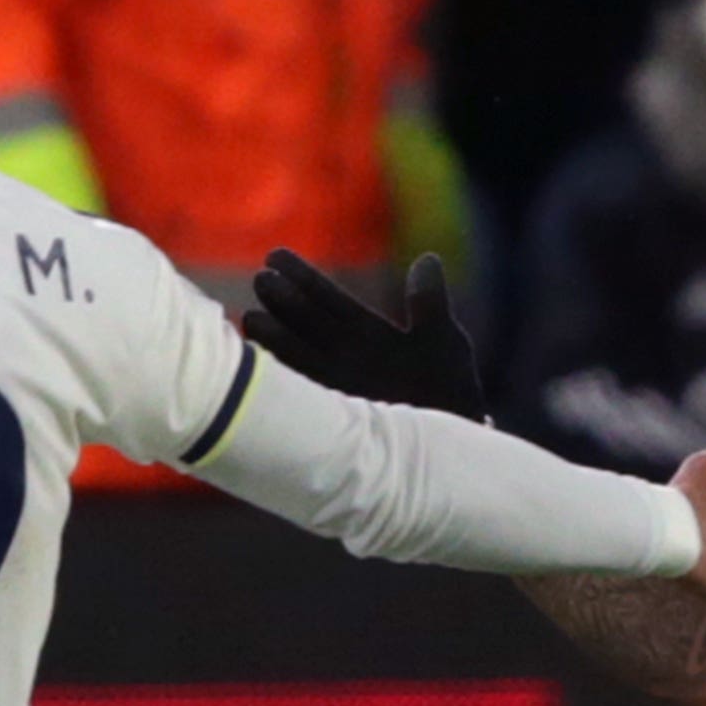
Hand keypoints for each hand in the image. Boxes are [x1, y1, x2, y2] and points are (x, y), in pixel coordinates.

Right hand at [245, 247, 491, 419]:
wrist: (454, 450)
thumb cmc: (450, 394)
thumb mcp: (444, 342)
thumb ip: (429, 304)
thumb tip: (427, 259)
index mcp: (368, 335)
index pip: (328, 300)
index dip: (303, 279)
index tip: (275, 255)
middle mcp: (345, 359)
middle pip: (308, 324)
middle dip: (284, 302)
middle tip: (262, 279)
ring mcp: (338, 388)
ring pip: (299, 358)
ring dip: (275, 340)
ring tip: (251, 319)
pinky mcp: (338, 417)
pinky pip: (306, 395)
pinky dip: (285, 381)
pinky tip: (260, 365)